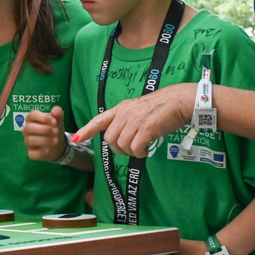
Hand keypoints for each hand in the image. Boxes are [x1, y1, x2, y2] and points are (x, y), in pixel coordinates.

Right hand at [22, 106, 67, 161]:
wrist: (58, 145)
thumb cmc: (54, 129)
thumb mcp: (58, 120)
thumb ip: (58, 113)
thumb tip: (55, 111)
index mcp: (32, 119)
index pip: (32, 115)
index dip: (43, 118)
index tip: (54, 121)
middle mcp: (27, 130)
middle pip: (29, 128)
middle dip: (44, 129)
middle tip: (56, 131)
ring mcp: (28, 142)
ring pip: (30, 140)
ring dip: (45, 140)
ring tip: (56, 140)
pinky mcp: (31, 153)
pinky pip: (32, 154)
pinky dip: (40, 152)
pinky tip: (48, 150)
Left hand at [72, 83, 195, 156]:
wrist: (179, 101)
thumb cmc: (162, 107)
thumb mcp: (138, 109)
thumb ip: (127, 120)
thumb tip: (122, 137)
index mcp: (121, 108)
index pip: (99, 119)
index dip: (86, 130)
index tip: (75, 139)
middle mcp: (125, 113)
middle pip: (110, 139)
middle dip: (117, 149)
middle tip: (130, 150)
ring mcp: (135, 120)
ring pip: (122, 145)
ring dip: (131, 152)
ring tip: (141, 149)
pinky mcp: (147, 128)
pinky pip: (135, 147)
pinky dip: (140, 153)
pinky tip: (146, 150)